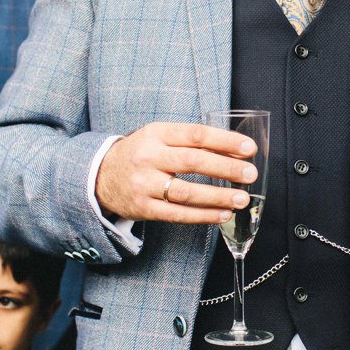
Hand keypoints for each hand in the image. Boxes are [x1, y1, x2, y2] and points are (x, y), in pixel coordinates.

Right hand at [95, 122, 256, 224]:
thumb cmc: (140, 154)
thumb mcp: (159, 137)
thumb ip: (192, 142)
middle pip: (193, 162)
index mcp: (156, 134)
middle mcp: (149, 157)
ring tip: (241, 199)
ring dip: (218, 196)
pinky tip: (221, 215)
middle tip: (249, 174)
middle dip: (226, 168)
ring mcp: (144, 184)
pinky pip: (177, 214)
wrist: (100, 175)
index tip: (248, 148)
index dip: (225, 141)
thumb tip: (235, 151)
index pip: (196, 135)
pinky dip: (203, 216)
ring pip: (187, 192)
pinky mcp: (143, 208)